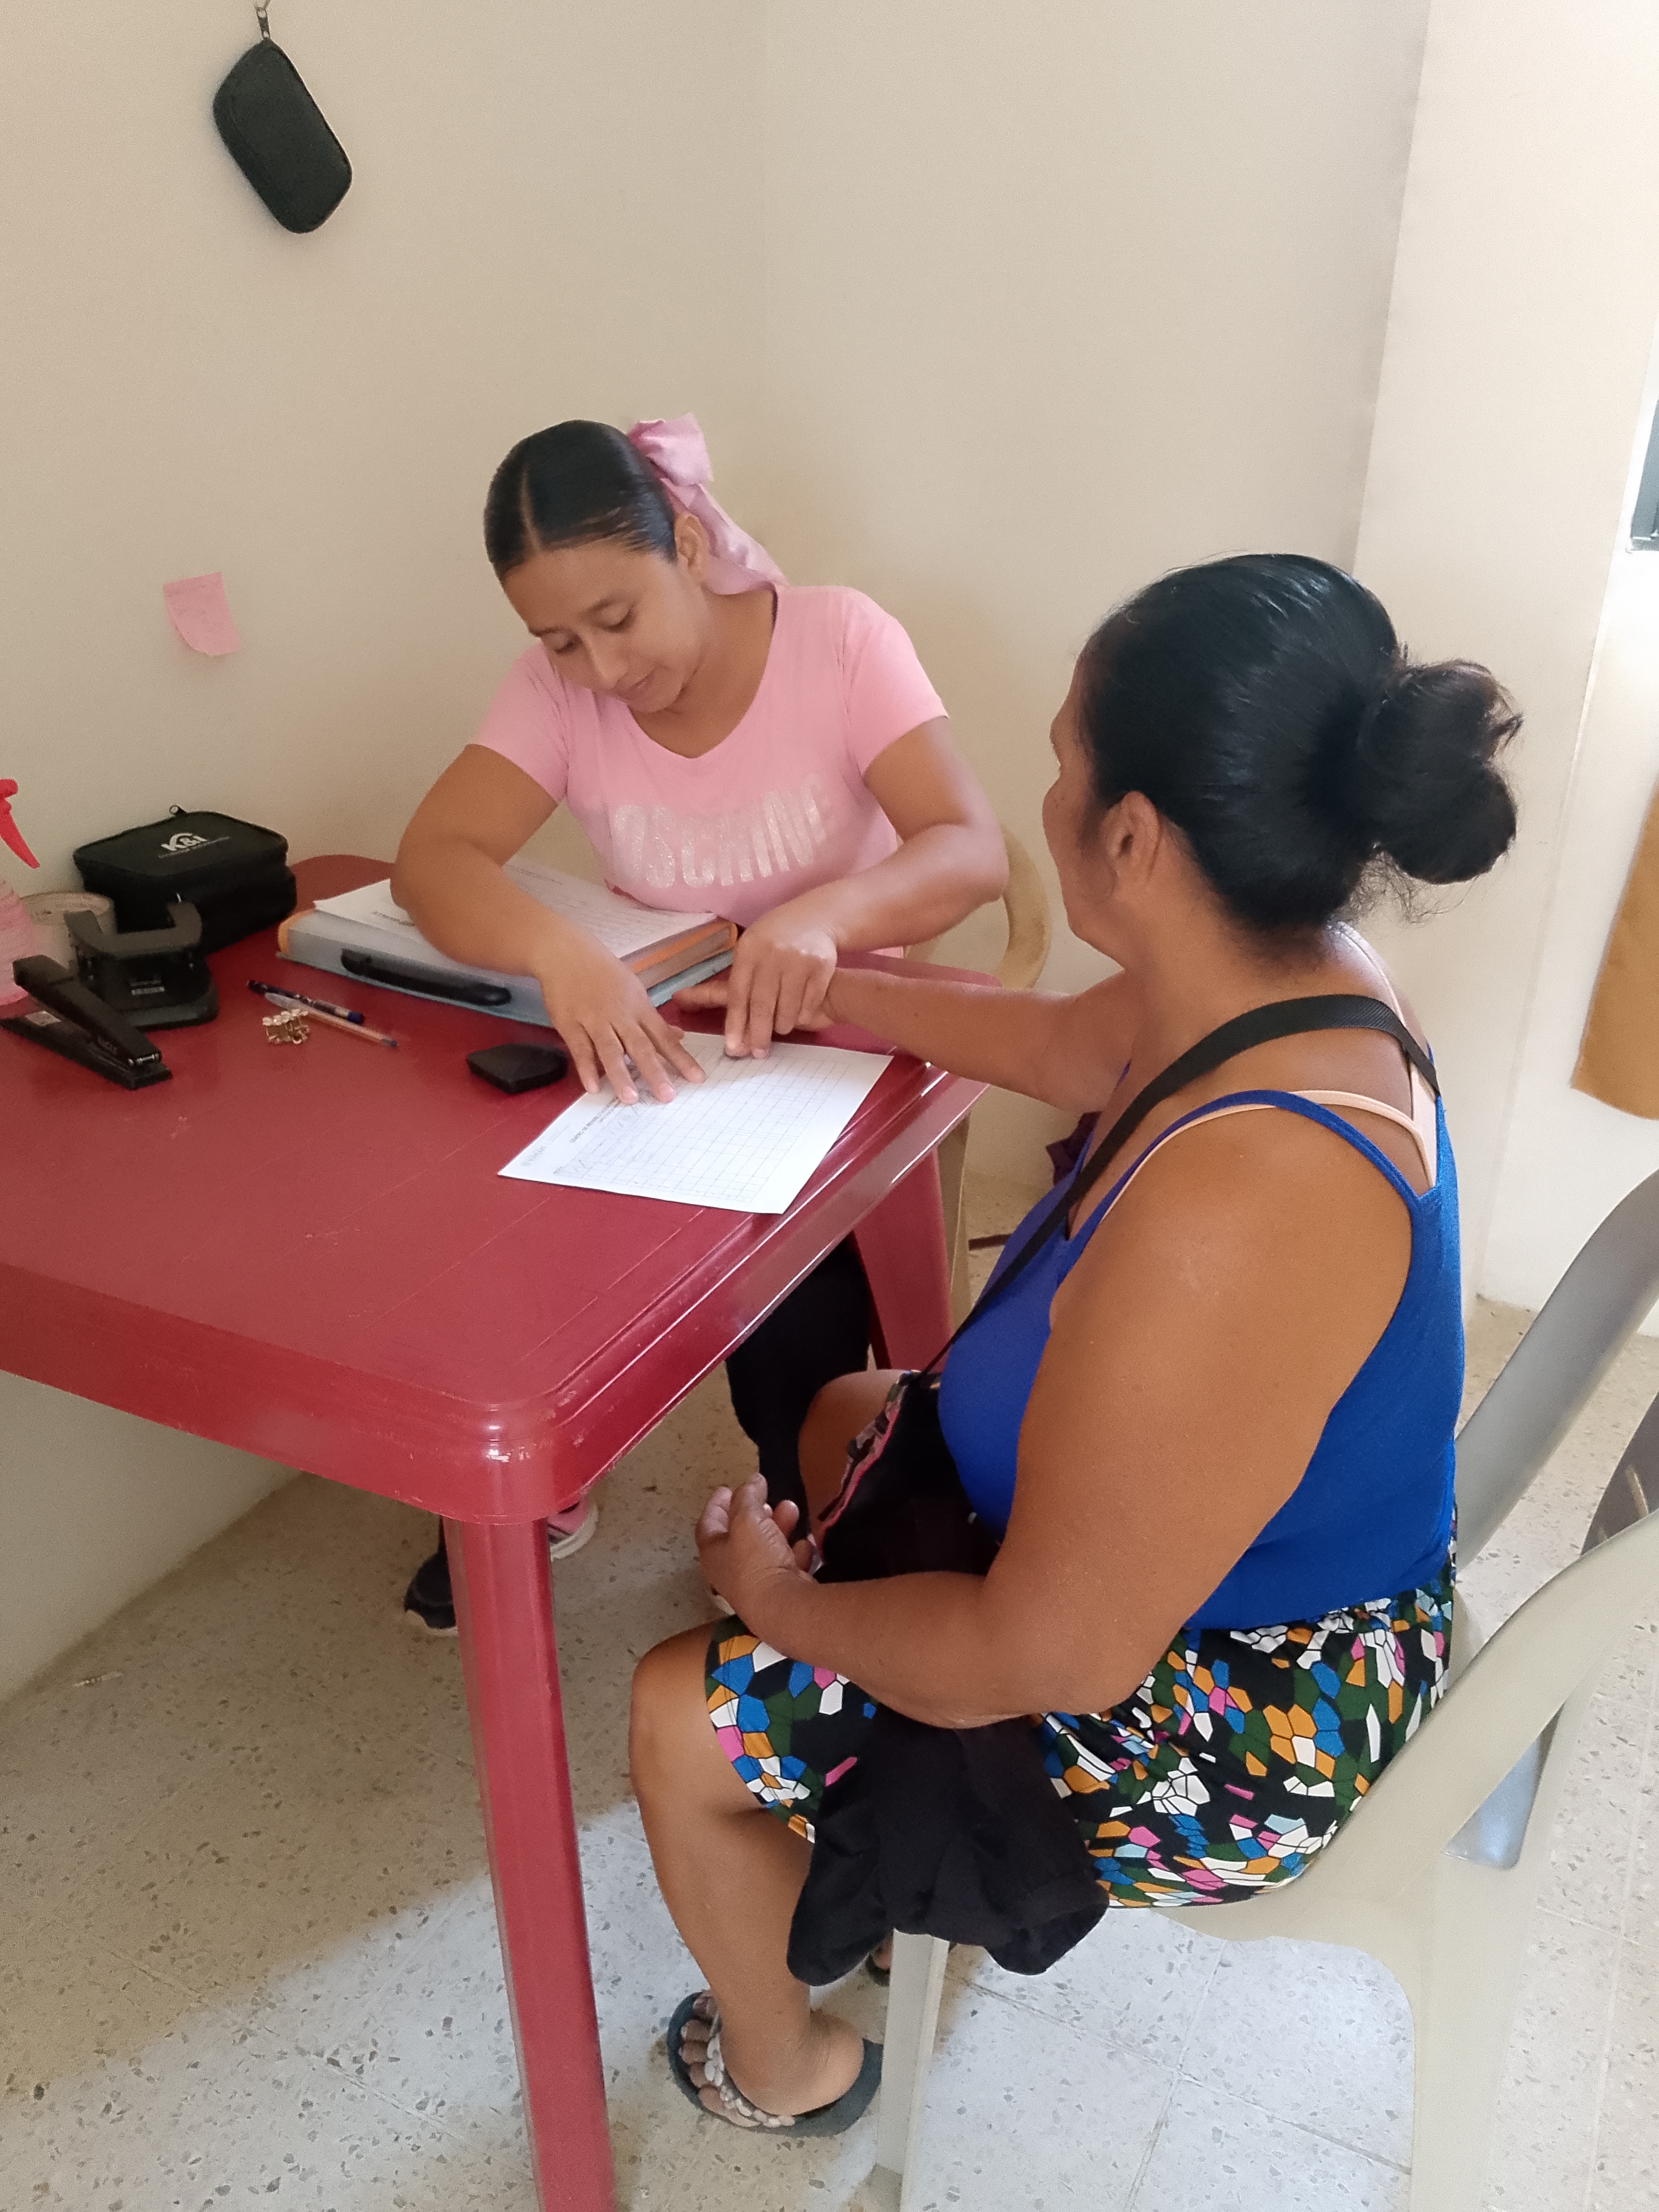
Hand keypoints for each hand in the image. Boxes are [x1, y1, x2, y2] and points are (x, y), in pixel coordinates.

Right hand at [535, 924, 704, 1103]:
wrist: (566, 954)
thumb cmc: (603, 974)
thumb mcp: (634, 990)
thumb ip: (654, 1018)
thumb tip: (679, 1036)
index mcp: (639, 1007)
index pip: (663, 1036)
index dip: (681, 1058)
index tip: (697, 1078)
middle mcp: (620, 1015)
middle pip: (640, 1045)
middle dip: (655, 1071)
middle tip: (667, 1096)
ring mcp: (594, 1020)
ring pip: (610, 1049)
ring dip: (621, 1074)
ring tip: (631, 1098)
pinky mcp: (570, 1024)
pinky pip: (580, 1048)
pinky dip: (586, 1067)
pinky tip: (593, 1087)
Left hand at [675, 897, 839, 1057]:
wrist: (817, 918)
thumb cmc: (777, 943)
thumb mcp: (753, 951)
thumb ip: (742, 985)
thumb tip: (735, 1029)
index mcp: (749, 950)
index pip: (737, 993)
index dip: (735, 1022)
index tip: (733, 1046)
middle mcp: (771, 954)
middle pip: (761, 1004)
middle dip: (758, 1033)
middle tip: (756, 1053)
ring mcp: (798, 959)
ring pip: (787, 1008)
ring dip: (782, 1024)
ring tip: (781, 1027)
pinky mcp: (821, 967)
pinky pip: (809, 1004)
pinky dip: (802, 1014)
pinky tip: (800, 1014)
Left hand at [696, 1476, 814, 1623]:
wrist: (784, 1607)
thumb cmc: (756, 1560)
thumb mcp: (748, 1519)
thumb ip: (748, 1496)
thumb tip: (752, 1481)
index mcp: (713, 1553)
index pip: (709, 1524)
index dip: (716, 1504)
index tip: (727, 1488)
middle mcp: (730, 1571)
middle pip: (740, 1535)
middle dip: (754, 1513)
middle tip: (764, 1500)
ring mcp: (756, 1584)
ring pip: (766, 1548)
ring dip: (778, 1527)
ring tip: (791, 1510)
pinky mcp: (779, 1593)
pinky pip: (786, 1565)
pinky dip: (794, 1551)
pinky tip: (804, 1543)